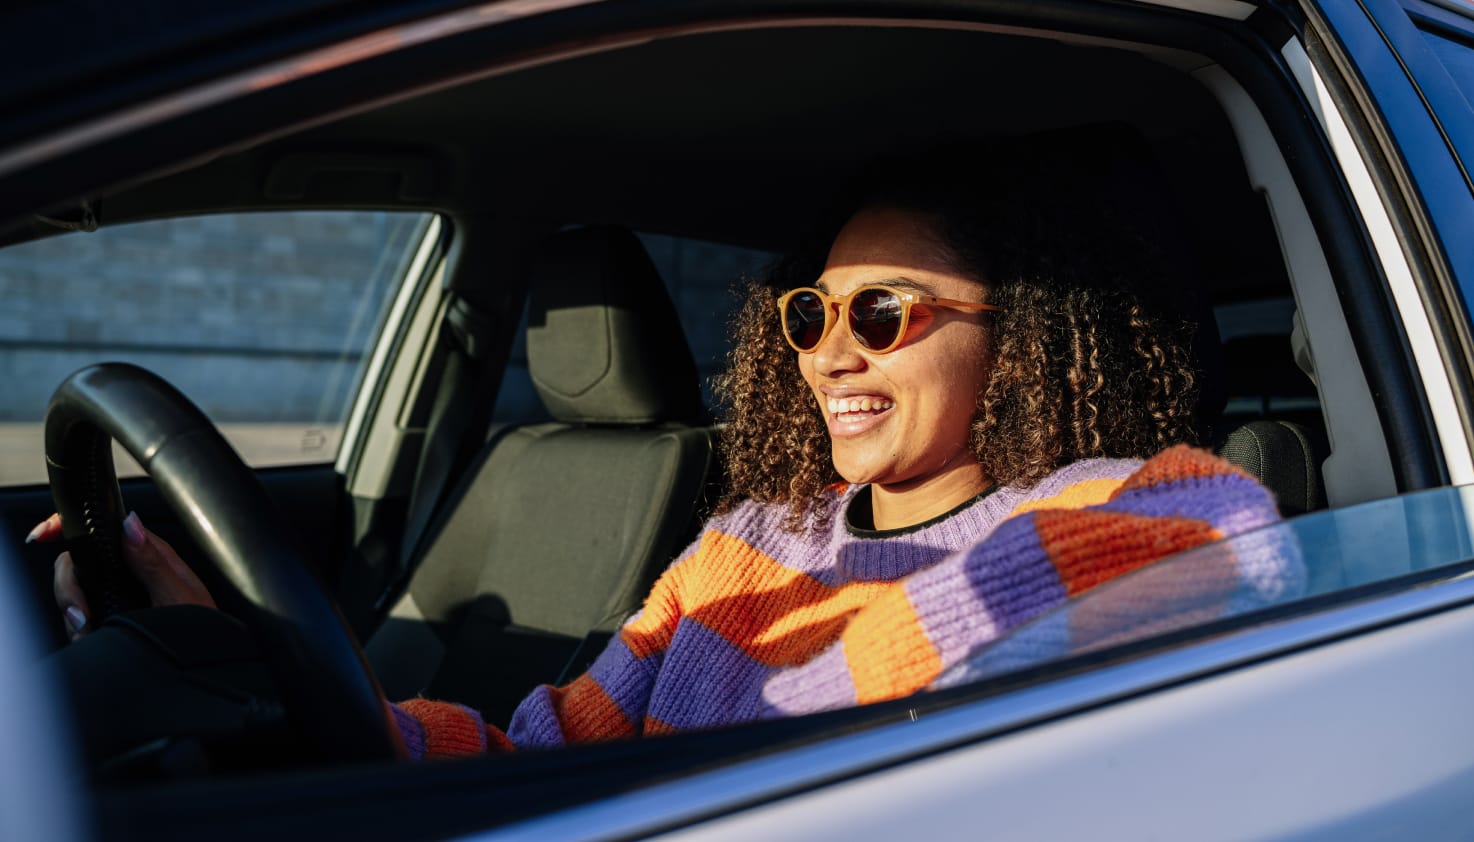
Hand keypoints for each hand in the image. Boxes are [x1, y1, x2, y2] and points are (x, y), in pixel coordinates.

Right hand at [29, 511, 216, 640]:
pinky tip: (88, 636)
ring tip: (88, 629)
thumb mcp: (179, 594)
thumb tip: (130, 523)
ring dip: (71, 612)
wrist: (204, 661)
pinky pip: (78, 616)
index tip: (45, 533)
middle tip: (81, 614)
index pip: (103, 530)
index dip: (70, 526)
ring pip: (73, 592)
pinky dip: (77, 628)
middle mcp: (128, 571)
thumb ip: (152, 561)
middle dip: (68, 588)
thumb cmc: (204, 627)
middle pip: (76, 563)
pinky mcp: (109, 616)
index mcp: (147, 555)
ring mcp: (116, 594)